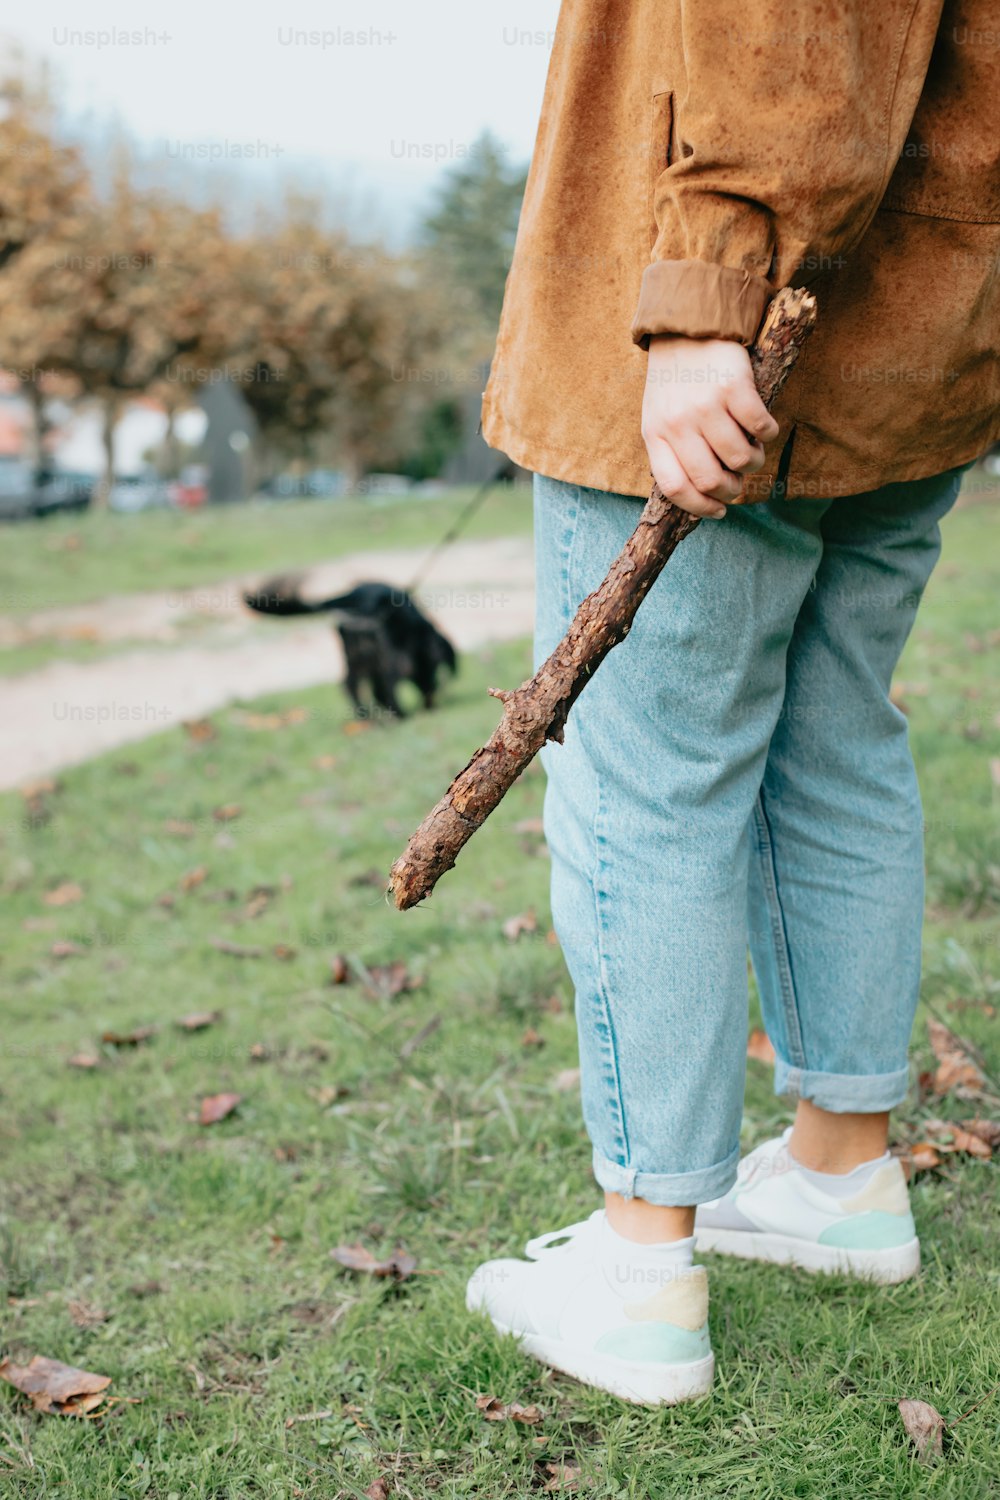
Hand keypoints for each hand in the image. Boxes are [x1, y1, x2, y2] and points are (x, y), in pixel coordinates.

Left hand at [641, 335, 779, 518]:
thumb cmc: (676, 380)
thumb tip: (704, 494)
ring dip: (754, 462)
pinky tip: (764, 429)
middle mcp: (678, 422)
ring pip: (740, 458)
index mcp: (655, 434)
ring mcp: (706, 404)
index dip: (700, 507)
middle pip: (710, 480)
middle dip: (732, 490)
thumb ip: (673, 451)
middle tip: (739, 480)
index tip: (719, 510)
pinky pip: (761, 428)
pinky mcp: (734, 386)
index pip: (675, 488)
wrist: (687, 324)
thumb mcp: (659, 416)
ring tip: (751, 450)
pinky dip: (768, 435)